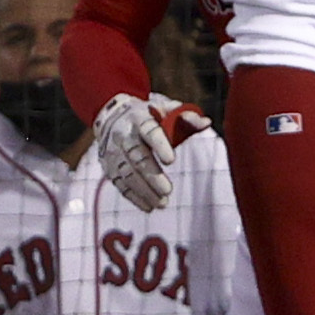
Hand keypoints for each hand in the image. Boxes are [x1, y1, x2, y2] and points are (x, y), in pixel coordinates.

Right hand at [94, 91, 179, 211]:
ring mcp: (113, 151)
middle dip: (152, 175)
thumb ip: (185, 116)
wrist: (111, 115)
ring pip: (127, 173)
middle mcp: (123, 135)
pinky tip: (148, 207)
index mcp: (139, 119)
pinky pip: (119, 183)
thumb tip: (206, 122)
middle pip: (137, 157)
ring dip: (144, 190)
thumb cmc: (148, 114)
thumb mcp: (165, 108)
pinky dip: (133, 196)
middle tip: (168, 190)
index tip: (171, 160)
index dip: (160, 145)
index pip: (149, 131)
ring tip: (162, 203)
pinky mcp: (108, 165)